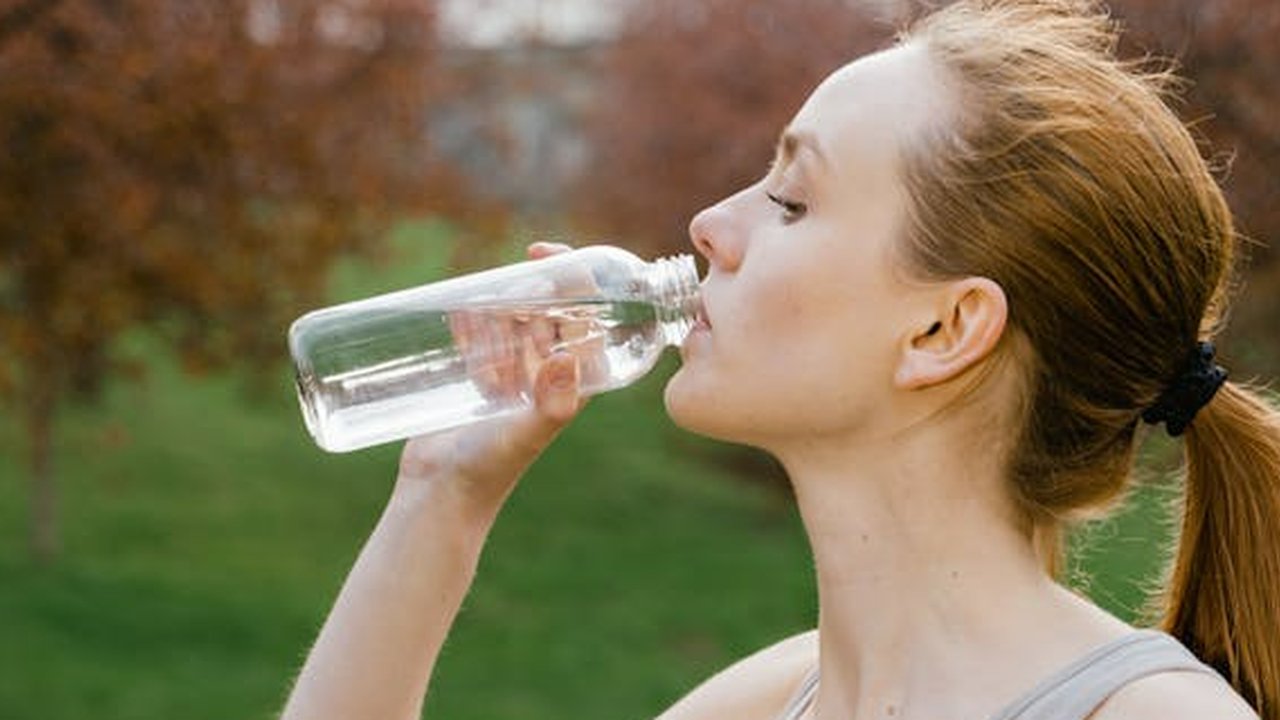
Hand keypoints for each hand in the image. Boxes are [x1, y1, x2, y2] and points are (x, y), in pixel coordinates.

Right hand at [396, 243, 587, 518]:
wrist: (442, 494)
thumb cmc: (490, 469)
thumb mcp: (524, 434)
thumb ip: (550, 404)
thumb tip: (566, 357)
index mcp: (574, 380)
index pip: (586, 315)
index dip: (573, 278)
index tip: (543, 254)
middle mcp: (548, 374)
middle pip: (548, 310)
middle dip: (528, 291)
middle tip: (503, 290)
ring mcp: (513, 375)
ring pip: (512, 320)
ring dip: (498, 307)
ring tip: (477, 321)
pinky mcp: (478, 378)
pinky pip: (481, 336)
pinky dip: (471, 321)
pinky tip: (456, 315)